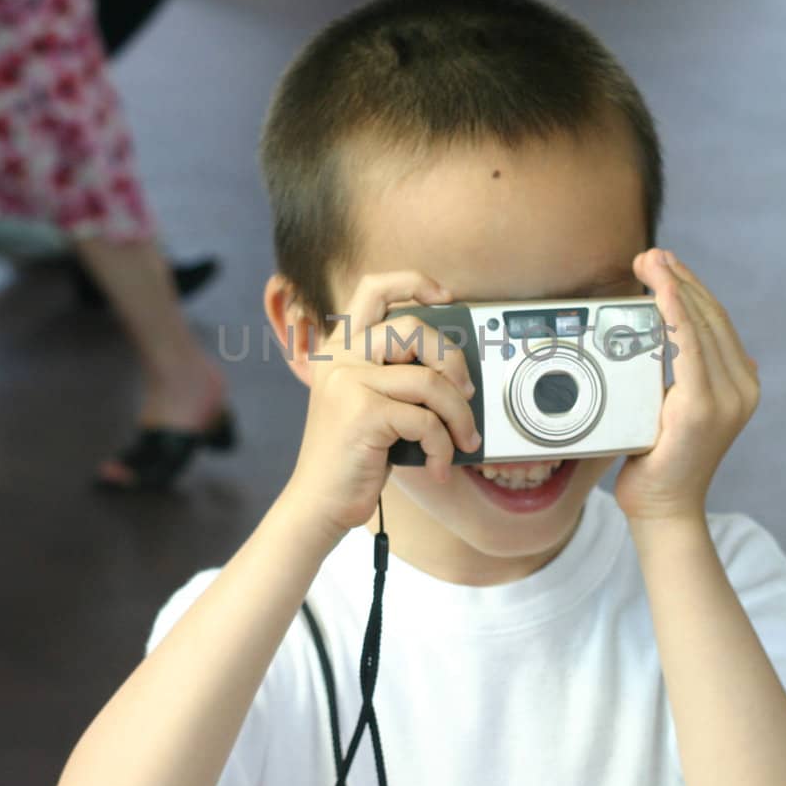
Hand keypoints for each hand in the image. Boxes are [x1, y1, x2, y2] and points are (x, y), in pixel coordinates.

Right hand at [281, 272, 481, 538]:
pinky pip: (426, 420)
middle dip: (453, 359)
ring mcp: (349, 382)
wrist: (318, 502)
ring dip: (459, 414)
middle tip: (466, 390)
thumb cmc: (352, 455)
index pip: (374, 289)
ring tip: (465, 438)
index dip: (414, 283)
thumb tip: (455, 368)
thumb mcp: (369, 403)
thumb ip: (396, 375)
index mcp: (341, 348)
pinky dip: (443, 446)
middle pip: (413, 328)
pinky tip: (440, 465)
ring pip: (429, 380)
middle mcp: (341, 358)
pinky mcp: (362, 413)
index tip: (447, 297)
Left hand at [615, 248, 759, 521]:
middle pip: (711, 316)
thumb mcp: (672, 406)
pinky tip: (663, 290)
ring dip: (675, 286)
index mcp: (739, 383)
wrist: (664, 510)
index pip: (716, 322)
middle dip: (679, 279)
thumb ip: (678, 374)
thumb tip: (658, 336)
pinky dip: (676, 314)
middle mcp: (742, 387)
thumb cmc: (658, 460)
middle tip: (649, 255)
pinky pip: (690, 348)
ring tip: (649, 261)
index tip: (663, 264)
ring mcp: (727, 398)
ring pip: (702, 325)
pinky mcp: (703, 408)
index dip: (690, 286)